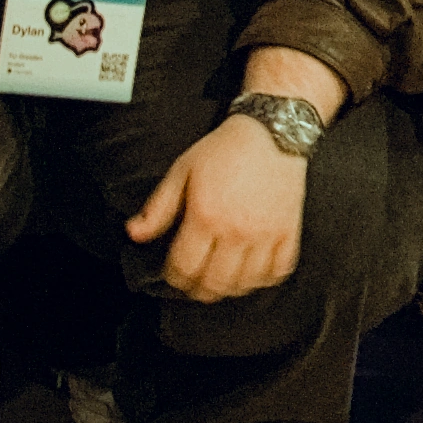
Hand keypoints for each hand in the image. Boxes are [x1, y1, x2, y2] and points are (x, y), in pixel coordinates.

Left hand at [123, 110, 311, 302]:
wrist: (272, 131)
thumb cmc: (224, 150)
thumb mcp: (182, 171)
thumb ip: (158, 207)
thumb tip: (134, 234)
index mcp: (205, 216)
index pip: (184, 267)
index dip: (174, 278)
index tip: (174, 274)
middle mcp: (236, 230)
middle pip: (214, 283)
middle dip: (199, 290)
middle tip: (195, 286)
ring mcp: (265, 233)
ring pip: (246, 283)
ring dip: (230, 289)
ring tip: (221, 282)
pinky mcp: (288, 231)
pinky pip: (278, 271)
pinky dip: (264, 279)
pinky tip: (252, 273)